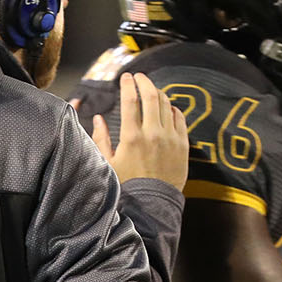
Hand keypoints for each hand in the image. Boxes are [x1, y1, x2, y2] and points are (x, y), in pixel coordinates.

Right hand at [91, 72, 188, 191]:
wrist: (152, 204)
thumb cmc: (126, 186)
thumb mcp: (107, 164)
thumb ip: (101, 139)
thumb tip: (98, 119)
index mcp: (131, 137)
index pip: (131, 101)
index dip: (128, 85)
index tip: (126, 77)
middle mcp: (153, 133)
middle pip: (151, 97)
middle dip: (145, 82)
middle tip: (139, 76)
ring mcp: (171, 138)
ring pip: (166, 105)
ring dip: (158, 93)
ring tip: (151, 90)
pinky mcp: (183, 144)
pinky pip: (180, 118)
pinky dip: (172, 109)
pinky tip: (167, 107)